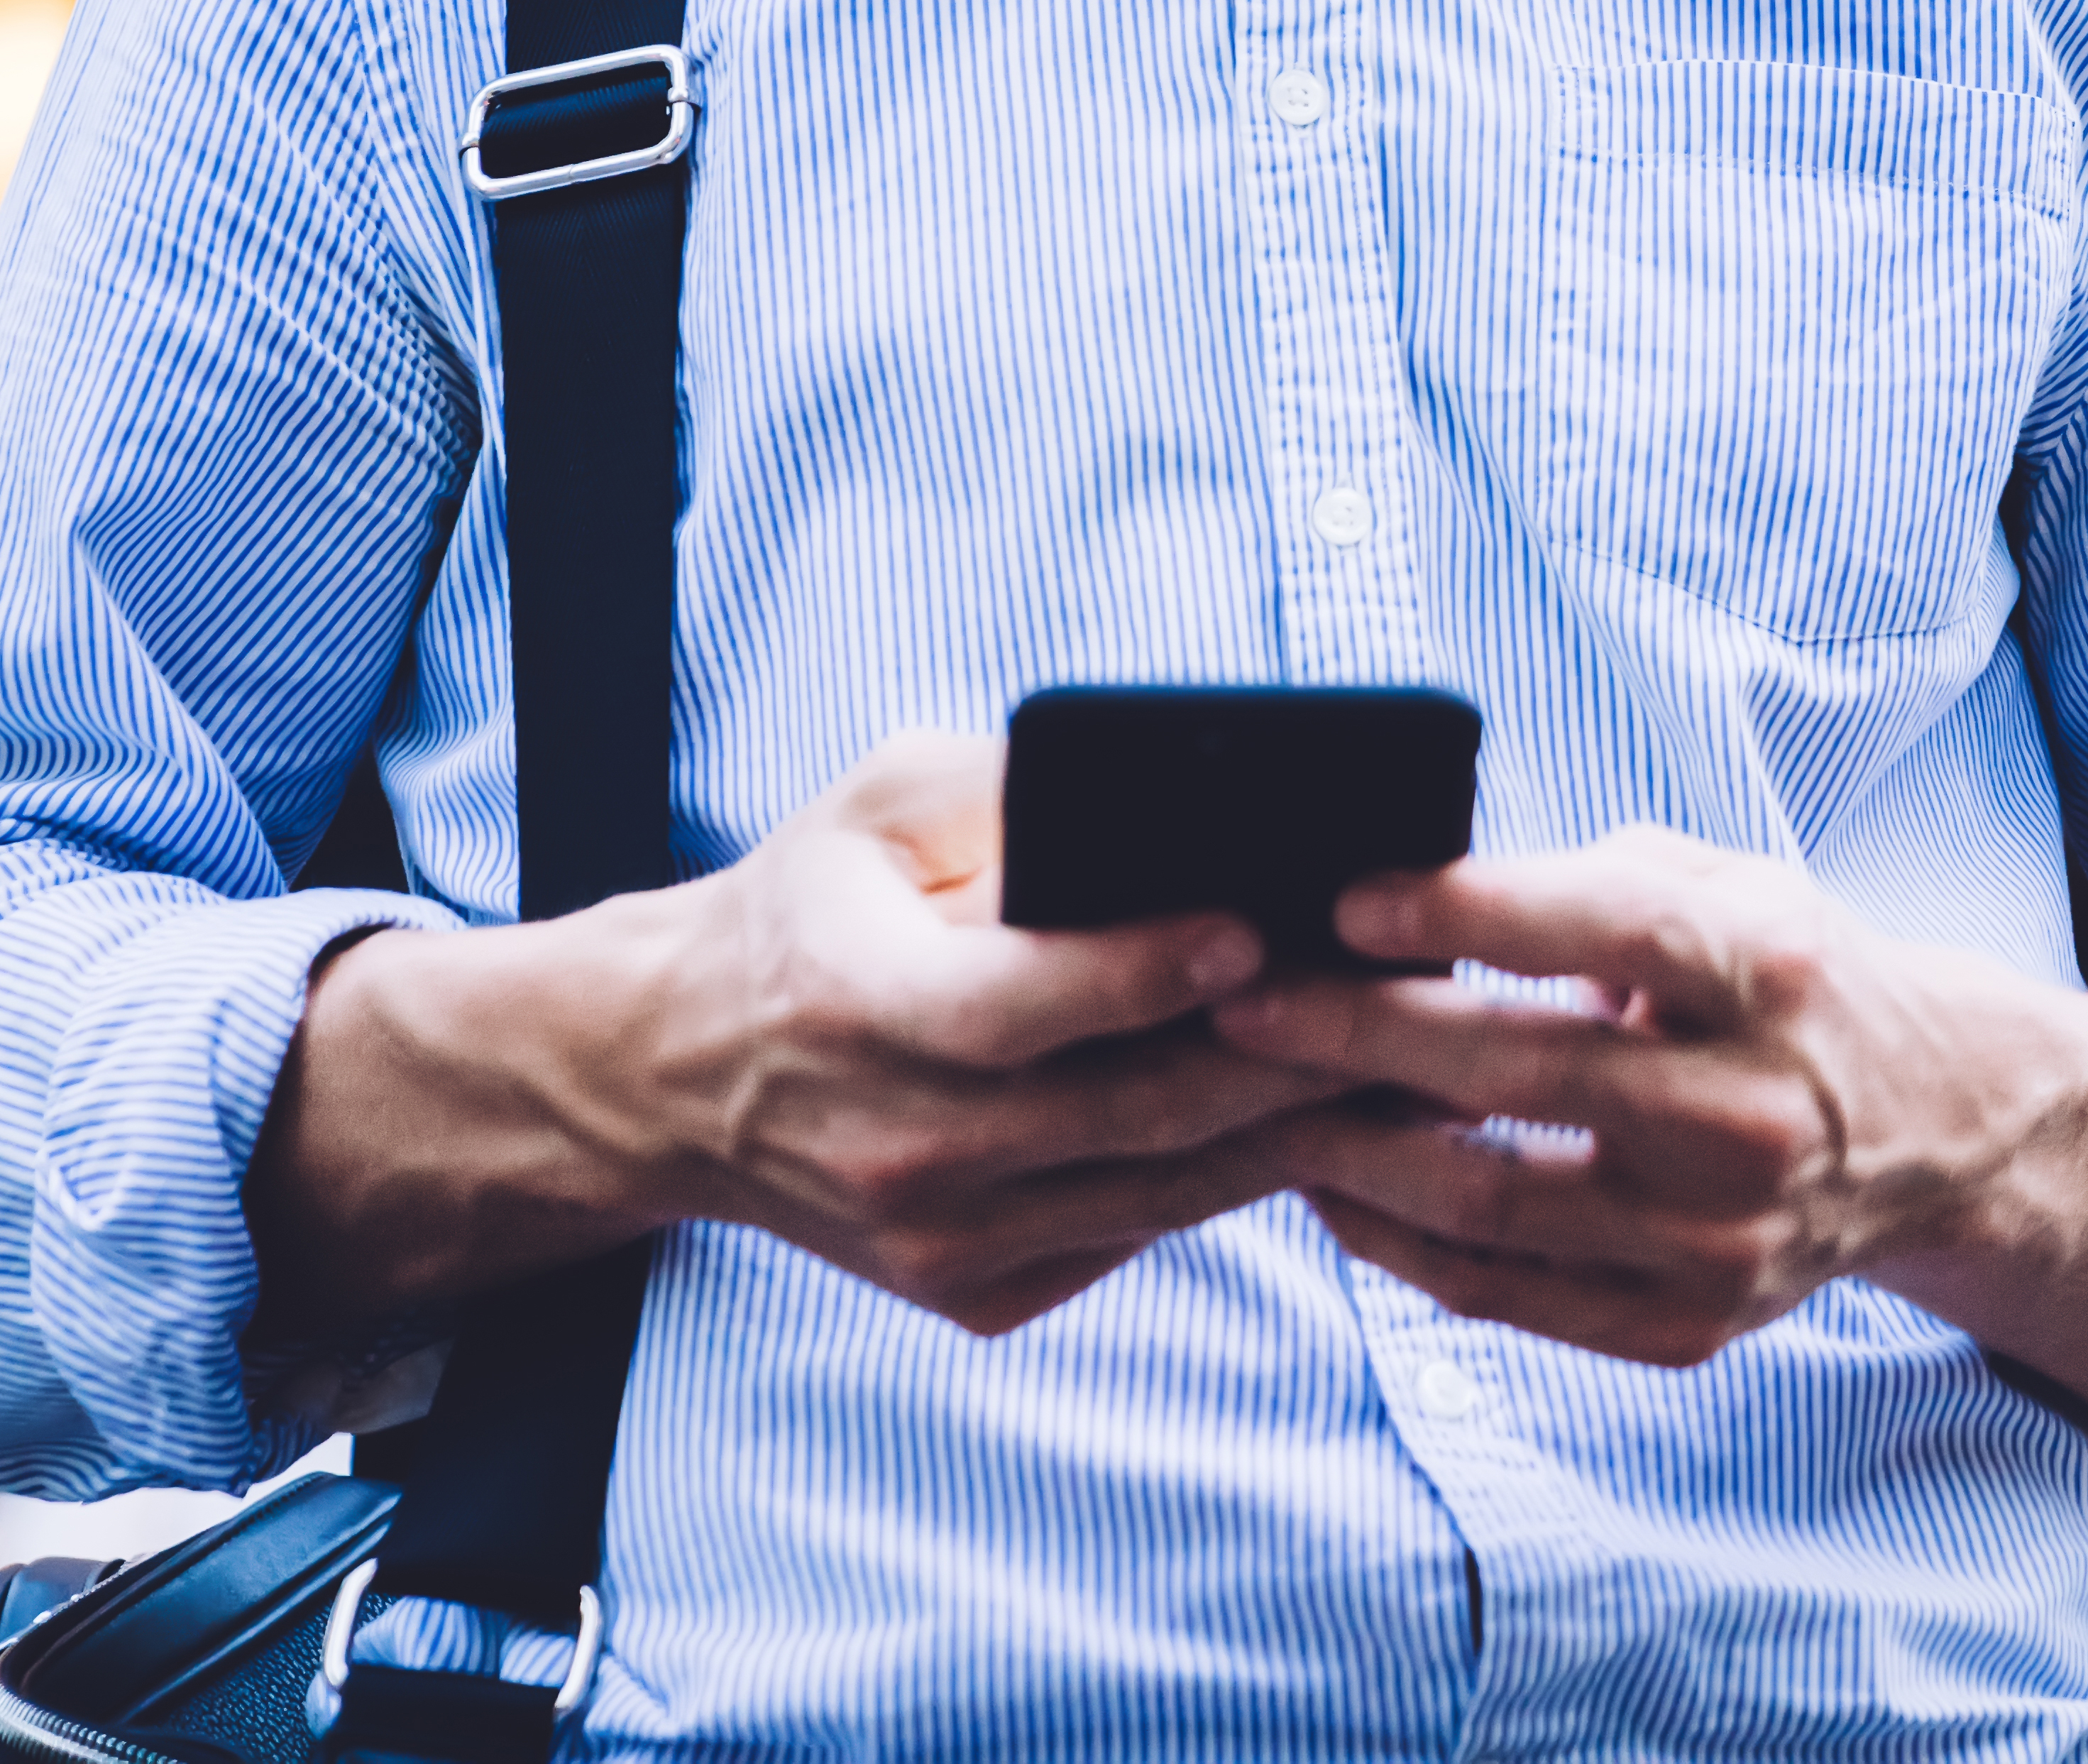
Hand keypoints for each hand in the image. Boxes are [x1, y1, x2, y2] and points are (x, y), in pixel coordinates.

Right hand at [254, 731, 1357, 1341]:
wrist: (678, 1075)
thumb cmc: (808, 907)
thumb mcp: (883, 805)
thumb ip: (1010, 798)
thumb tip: (1169, 811)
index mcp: (856, 1009)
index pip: (1026, 1007)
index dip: (1147, 973)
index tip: (1257, 929)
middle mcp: (897, 1146)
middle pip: (1126, 1111)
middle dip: (1280, 1057)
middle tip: (1403, 1001)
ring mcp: (938, 1238)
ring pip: (1158, 1187)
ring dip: (1290, 1128)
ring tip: (1409, 1063)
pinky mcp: (974, 1290)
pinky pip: (1135, 1230)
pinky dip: (1228, 1176)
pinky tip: (1317, 1120)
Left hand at [1210, 825, 2087, 1464]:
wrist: (1943, 1129)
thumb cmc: (1796, 976)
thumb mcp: (1729, 888)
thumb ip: (1584, 887)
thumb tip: (1400, 883)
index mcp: (1769, 969)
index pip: (1591, 929)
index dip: (1455, 912)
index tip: (1338, 897)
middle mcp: (1752, 1110)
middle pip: (1512, 1072)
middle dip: (1353, 1033)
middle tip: (1242, 999)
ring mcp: (1722, 1236)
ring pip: (1485, 1200)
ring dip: (1350, 1148)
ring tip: (1259, 1097)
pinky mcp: (1692, 1322)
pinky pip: (1504, 1293)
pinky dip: (1400, 1244)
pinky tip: (1334, 1189)